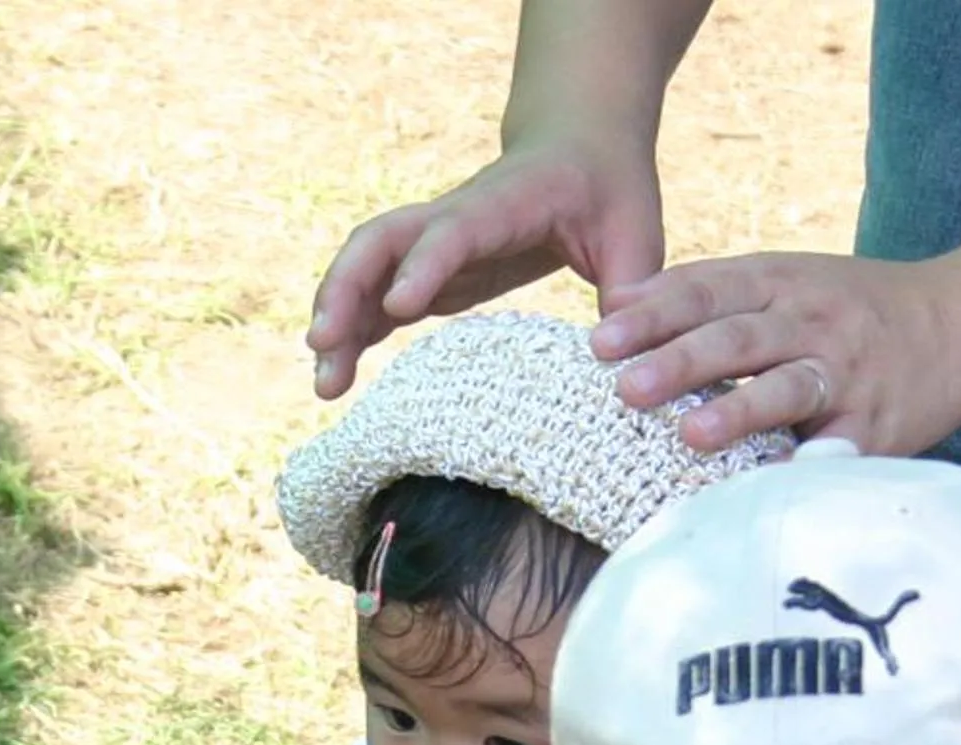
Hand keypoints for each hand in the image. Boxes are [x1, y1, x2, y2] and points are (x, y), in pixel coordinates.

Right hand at [306, 140, 663, 398]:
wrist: (580, 146)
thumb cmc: (610, 190)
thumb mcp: (637, 234)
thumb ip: (632, 290)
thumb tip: (623, 359)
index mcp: (506, 202)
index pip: (454, 230)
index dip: (425, 265)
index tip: (401, 308)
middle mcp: (455, 217)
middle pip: (381, 241)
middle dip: (346, 289)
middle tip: (323, 346)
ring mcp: (434, 243)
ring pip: (366, 268)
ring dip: (337, 318)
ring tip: (324, 384)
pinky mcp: (429, 270)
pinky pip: (377, 296)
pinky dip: (352, 333)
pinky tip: (337, 377)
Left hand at [591, 250, 960, 455]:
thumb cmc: (846, 310)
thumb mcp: (782, 279)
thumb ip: (705, 291)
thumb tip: (616, 301)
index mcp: (779, 282)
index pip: (705, 293)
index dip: (652, 316)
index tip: (599, 342)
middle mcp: (811, 320)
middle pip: (738, 338)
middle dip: (680, 361)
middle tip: (626, 388)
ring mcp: (845, 372)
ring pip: (788, 387)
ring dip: (739, 411)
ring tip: (691, 435)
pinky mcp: (874, 422)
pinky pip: (836, 449)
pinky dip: (806, 468)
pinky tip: (770, 490)